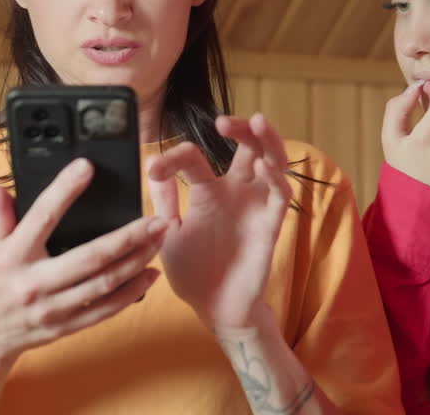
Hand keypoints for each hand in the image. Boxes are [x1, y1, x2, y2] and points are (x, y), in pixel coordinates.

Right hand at [0, 159, 166, 369]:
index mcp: (13, 256)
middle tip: (156, 219)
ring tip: (159, 240)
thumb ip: (0, 216)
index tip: (86, 167)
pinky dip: (131, 292)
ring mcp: (52, 309)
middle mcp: (34, 283)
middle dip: (129, 237)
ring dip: (137, 261)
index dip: (64, 190)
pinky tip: (150, 274)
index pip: (42, 216)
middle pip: (90, 257)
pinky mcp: (65, 326)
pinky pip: (105, 310)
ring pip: (104, 284)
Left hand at [146, 113, 290, 329]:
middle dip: (241, 127)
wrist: (215, 309)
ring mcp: (255, 207)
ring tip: (257, 122)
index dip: (173, 158)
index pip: (194, 159)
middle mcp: (235, 193)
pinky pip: (280, 196)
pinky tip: (263, 167)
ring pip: (272, 161)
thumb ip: (164, 202)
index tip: (154, 168)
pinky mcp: (270, 226)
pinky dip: (275, 178)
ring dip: (267, 140)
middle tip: (224, 120)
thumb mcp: (169, 234)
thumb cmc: (194, 273)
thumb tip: (149, 167)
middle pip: (248, 147)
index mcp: (208, 193)